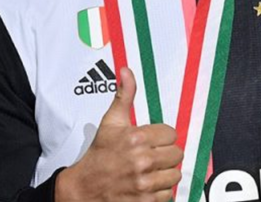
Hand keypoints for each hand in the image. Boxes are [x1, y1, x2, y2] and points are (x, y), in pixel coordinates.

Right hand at [56, 67, 182, 200]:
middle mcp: (142, 161)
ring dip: (164, 174)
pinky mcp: (146, 201)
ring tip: (149, 172)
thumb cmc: (99, 155)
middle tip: (151, 157)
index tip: (151, 141)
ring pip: (175, 175)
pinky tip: (146, 186)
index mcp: (136, 138)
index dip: (162, 137)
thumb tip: (126, 71)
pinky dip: (160, 192)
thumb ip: (124, 95)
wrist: (83, 188)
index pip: (172, 134)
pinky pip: (168, 194)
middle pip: (177, 154)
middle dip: (165, 155)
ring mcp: (145, 183)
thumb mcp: (111, 122)